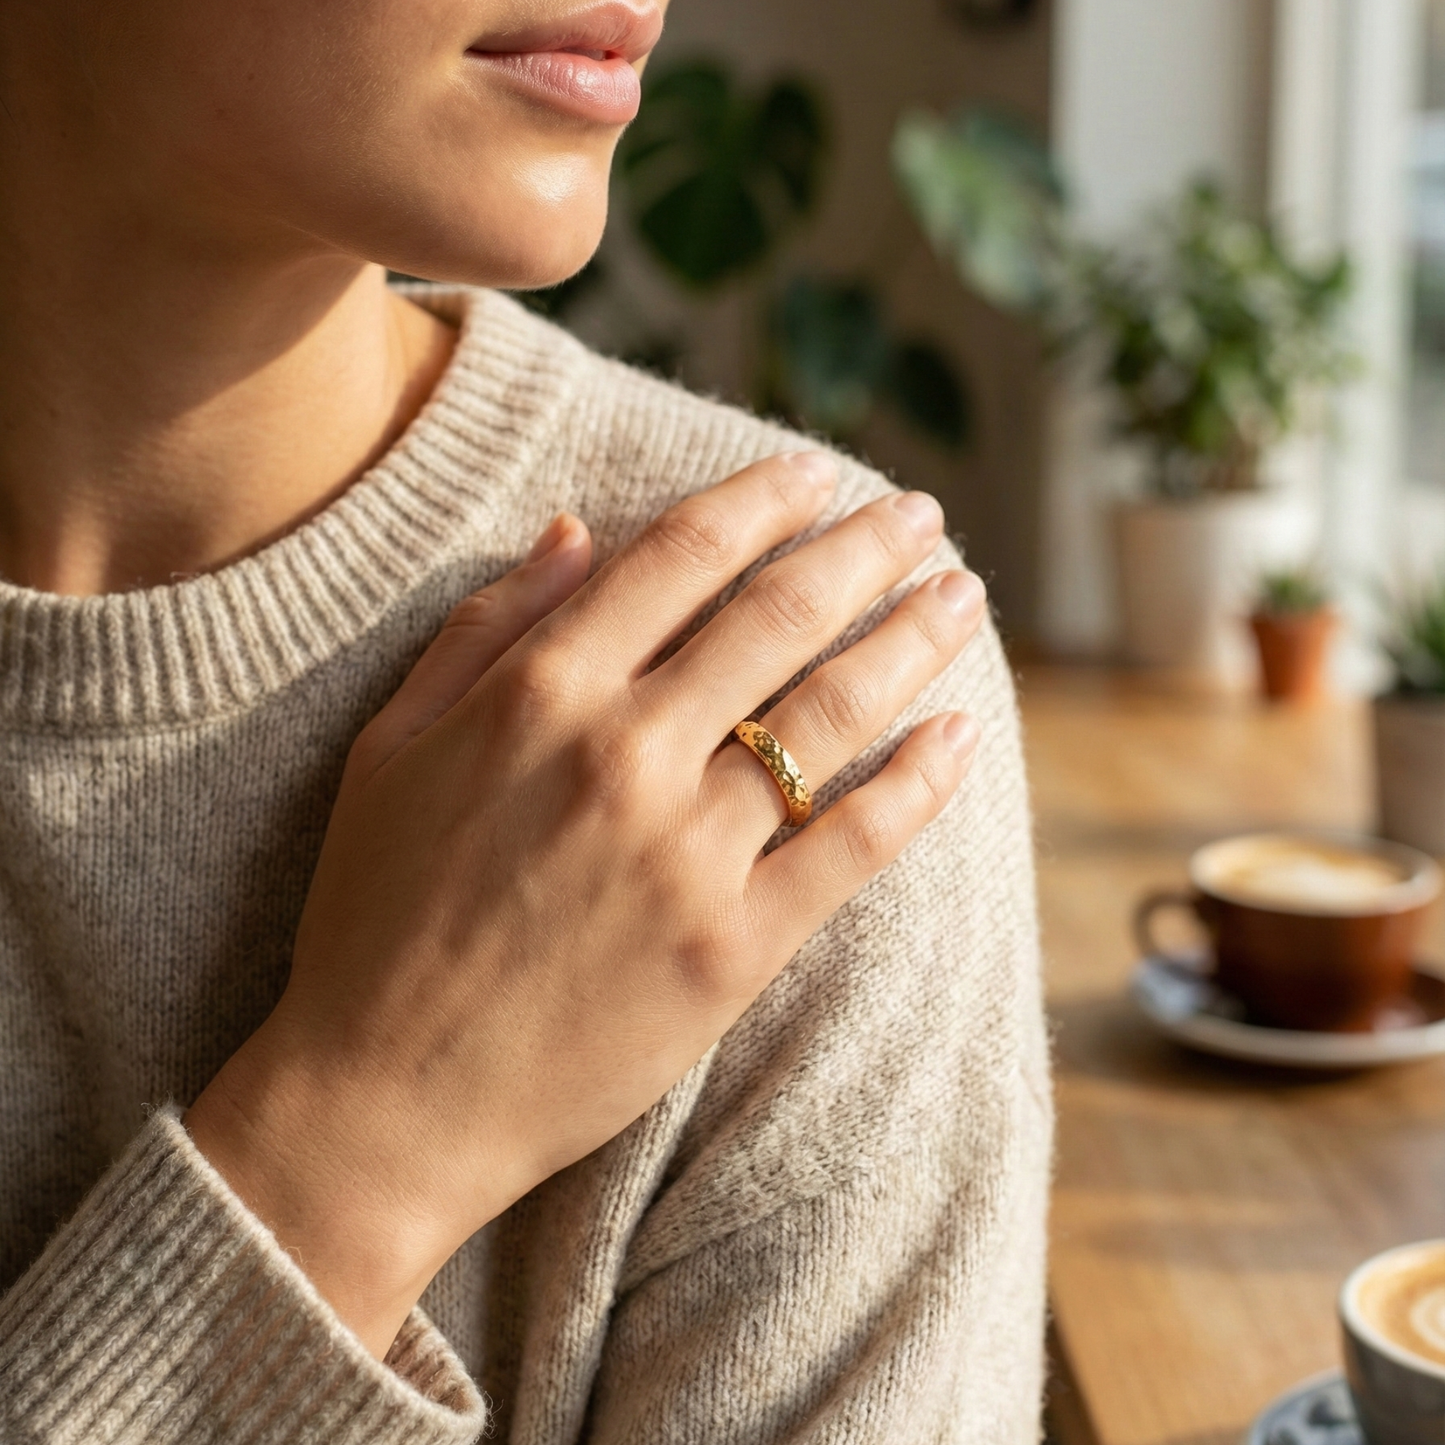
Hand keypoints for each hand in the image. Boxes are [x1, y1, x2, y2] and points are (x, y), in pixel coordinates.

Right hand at [186, 452, 987, 1356]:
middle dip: (864, 550)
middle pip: (779, 618)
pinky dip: (918, 784)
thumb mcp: (390, 749)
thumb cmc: (373, 918)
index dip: (762, 499)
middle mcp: (626, 754)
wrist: (384, 1098)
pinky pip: (852, 845)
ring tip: (962, 596)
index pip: (682, 557)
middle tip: (920, 515)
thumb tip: (575, 530)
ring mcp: (689, 853)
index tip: (819, 472)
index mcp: (540, 695)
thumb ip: (484, 630)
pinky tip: (962, 734)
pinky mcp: (735, 948)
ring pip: (832, 716)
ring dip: (911, 640)